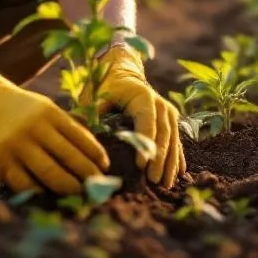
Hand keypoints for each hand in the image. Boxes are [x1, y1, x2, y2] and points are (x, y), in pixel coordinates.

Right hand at [0, 55, 108, 195]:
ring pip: (50, 174)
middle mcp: (35, 129)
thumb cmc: (15, 108)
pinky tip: (50, 196)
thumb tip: (90, 153)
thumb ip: (62, 126)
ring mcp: (17, 146)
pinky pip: (26, 184)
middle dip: (87, 175)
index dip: (96, 155)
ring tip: (78, 193)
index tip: (105, 167)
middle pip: (70, 158)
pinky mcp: (1, 162)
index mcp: (49, 113)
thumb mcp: (41, 107)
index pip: (81, 138)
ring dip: (68, 187)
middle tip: (98, 186)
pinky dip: (40, 192)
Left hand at [91, 45, 184, 186]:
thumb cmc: (107, 86)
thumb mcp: (97, 95)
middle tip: (154, 180)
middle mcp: (161, 104)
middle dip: (160, 158)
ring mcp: (168, 113)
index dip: (145, 143)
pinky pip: (177, 141)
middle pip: (163, 134)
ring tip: (165, 184)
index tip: (140, 165)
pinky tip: (178, 173)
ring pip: (173, 140)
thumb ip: (91, 113)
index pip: (147, 121)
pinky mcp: (171, 121)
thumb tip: (79, 135)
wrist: (124, 72)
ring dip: (170, 163)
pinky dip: (177, 157)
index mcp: (143, 96)